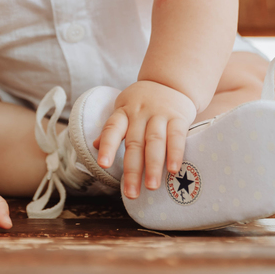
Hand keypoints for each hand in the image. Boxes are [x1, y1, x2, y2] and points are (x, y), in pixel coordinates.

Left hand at [95, 80, 197, 198]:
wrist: (170, 80)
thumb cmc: (143, 101)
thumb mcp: (124, 108)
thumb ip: (114, 127)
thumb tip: (96, 145)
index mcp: (123, 111)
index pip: (112, 128)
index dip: (108, 146)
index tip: (103, 165)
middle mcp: (140, 113)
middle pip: (134, 143)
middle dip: (132, 170)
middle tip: (131, 193)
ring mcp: (159, 114)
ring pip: (154, 141)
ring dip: (153, 165)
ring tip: (151, 187)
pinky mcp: (179, 117)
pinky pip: (177, 136)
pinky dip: (175, 153)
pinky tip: (172, 170)